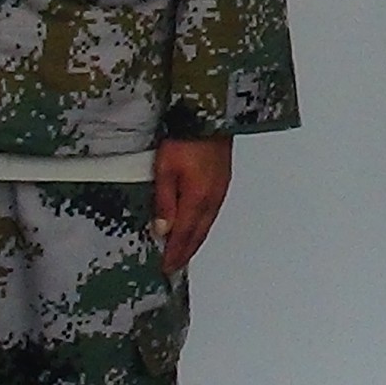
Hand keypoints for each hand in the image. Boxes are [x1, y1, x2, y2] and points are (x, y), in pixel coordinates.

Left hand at [152, 138, 234, 273]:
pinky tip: (197, 227)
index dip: (174, 254)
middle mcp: (213, 198)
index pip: (184, 235)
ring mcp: (220, 190)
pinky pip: (212, 213)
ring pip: (207, 225)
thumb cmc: (185, 138)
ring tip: (183, 253)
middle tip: (174, 267)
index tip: (166, 268)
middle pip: (198, 234)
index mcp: (198, 199)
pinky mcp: (223, 181)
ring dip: (195, 241)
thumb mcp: (165, 169)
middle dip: (186, 252)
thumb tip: (162, 230)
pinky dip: (203, 226)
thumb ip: (164, 202)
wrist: (210, 115)